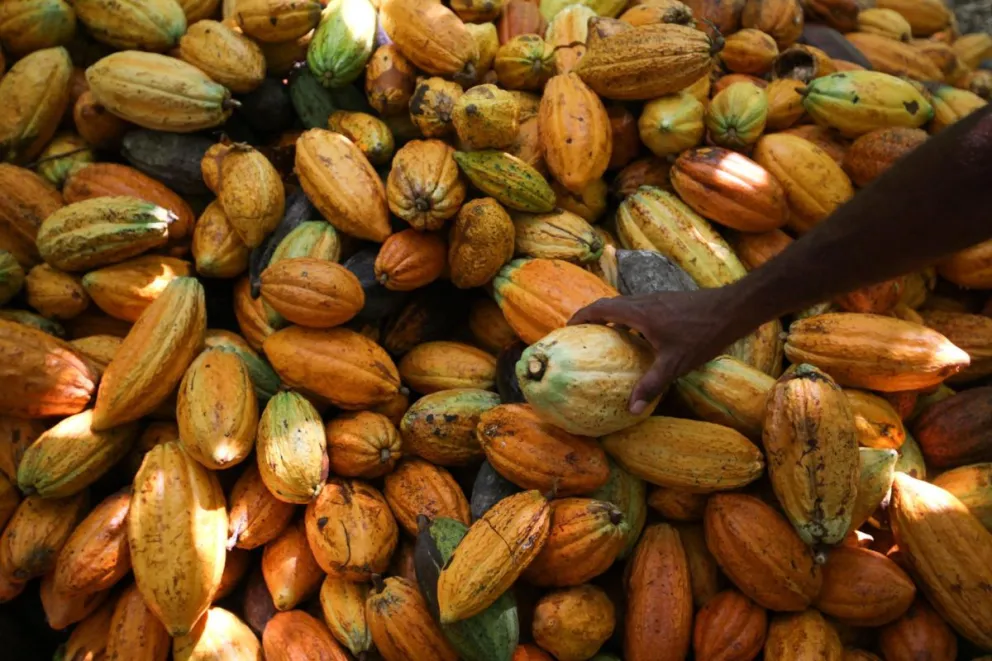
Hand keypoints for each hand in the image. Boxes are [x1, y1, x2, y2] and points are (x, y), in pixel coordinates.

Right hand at [569, 288, 746, 413]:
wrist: (732, 309)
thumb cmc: (702, 335)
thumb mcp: (674, 364)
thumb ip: (651, 385)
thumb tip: (632, 409)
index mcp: (638, 313)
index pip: (600, 309)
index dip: (581, 316)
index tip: (568, 328)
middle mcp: (644, 302)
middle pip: (609, 304)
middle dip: (592, 317)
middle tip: (582, 336)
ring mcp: (657, 299)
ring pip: (625, 305)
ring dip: (611, 318)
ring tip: (604, 339)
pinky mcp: (668, 302)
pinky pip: (639, 308)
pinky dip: (628, 320)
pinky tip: (637, 339)